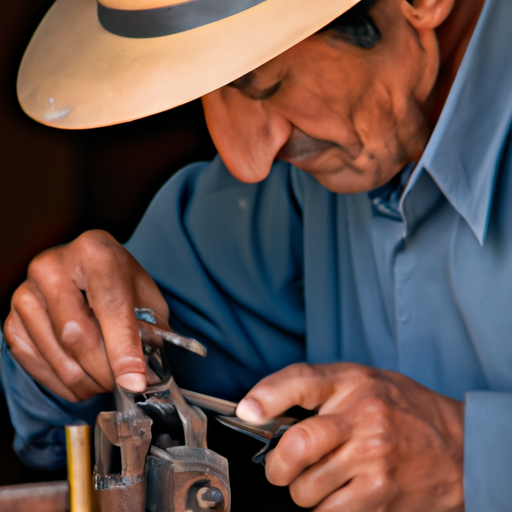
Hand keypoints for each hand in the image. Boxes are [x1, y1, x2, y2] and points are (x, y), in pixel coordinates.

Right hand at [4, 230, 168, 401]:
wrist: (87, 270)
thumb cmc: (120, 282)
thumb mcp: (146, 298)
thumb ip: (147, 333)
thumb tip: (139, 377)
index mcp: (95, 253)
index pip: (110, 308)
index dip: (124, 350)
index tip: (134, 382)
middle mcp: (53, 267)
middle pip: (76, 335)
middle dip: (104, 371)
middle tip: (123, 384)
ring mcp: (27, 292)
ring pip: (56, 354)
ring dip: (86, 381)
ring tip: (106, 380)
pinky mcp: (13, 318)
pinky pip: (35, 362)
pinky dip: (63, 382)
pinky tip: (83, 378)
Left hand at [236, 363, 464, 510]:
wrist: (457, 447)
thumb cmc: (401, 409)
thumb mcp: (362, 382)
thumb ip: (318, 392)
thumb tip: (263, 411)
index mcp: (353, 383)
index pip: (303, 381)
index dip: (268, 395)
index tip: (247, 412)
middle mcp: (363, 417)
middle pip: (298, 444)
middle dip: (278, 465)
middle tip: (280, 468)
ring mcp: (374, 459)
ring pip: (308, 488)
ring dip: (303, 491)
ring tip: (322, 480)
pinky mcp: (381, 495)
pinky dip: (324, 510)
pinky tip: (338, 496)